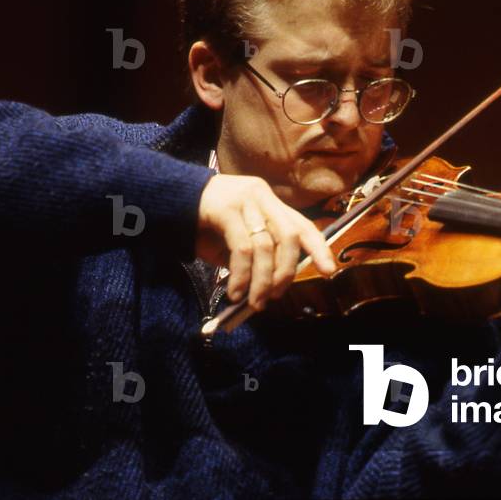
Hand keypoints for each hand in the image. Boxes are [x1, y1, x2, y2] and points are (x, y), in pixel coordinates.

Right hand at [196, 174, 336, 309]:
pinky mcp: (226, 209)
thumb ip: (258, 254)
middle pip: (289, 236)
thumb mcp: (238, 238)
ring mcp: (245, 201)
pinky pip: (242, 249)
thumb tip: (273, 287)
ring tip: (254, 302)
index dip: (319, 248)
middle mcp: (262, 197)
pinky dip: (242, 276)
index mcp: (270, 202)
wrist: (171, 199)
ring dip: (262, 281)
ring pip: (266, 246)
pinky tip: (235, 291)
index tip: (329, 270)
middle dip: (286, 271)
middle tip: (274, 296)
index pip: (302, 224)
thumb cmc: (207, 224)